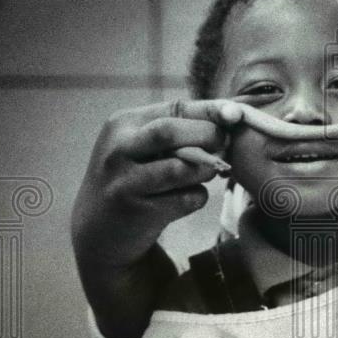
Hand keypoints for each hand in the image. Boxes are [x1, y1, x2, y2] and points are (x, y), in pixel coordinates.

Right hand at [71, 98, 243, 268]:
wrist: (100, 230)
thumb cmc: (137, 177)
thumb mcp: (145, 146)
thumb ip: (181, 128)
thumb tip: (233, 115)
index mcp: (123, 124)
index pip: (175, 108)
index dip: (211, 110)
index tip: (236, 115)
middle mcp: (118, 149)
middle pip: (171, 131)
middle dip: (207, 137)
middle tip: (223, 147)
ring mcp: (124, 181)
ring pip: (181, 168)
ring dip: (206, 169)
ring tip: (206, 172)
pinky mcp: (137, 212)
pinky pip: (186, 199)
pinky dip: (198, 196)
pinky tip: (188, 197)